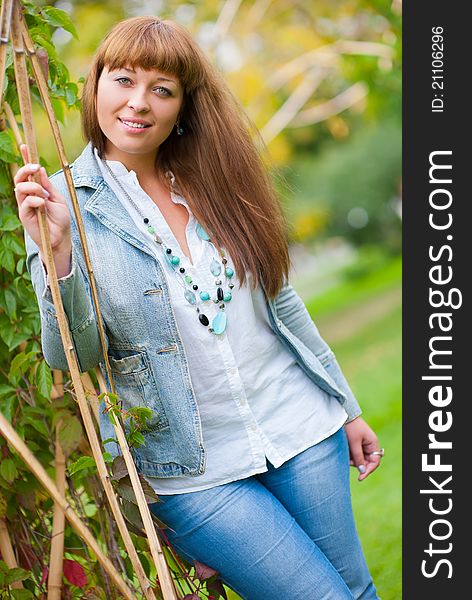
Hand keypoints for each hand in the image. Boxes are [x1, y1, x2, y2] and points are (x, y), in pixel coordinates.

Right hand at [14, 144, 70, 260]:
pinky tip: (42, 204)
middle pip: (20, 178)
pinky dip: (35, 200)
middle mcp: (29, 196)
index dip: (26, 159)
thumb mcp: (57, 199)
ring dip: (32, 187)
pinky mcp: (24, 215)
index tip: (25, 146)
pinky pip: (25, 203)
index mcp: (37, 190)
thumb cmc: (61, 220)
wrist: (61, 238)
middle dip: (26, 169)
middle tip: (36, 167)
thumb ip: (48, 186)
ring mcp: (25, 205)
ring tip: (43, 193)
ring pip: (20, 188)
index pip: (29, 173)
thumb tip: (41, 169)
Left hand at [344, 416, 381, 480]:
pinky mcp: (355, 443)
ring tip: (344, 454)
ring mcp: (362, 444)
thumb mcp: (354, 443)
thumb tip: (362, 470)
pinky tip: (344, 451)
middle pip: (366, 461)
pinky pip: (354, 453)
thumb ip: (358, 457)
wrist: (342, 414)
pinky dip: (349, 455)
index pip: (374, 462)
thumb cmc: (350, 427)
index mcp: (372, 443)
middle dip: (358, 464)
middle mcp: (369, 444)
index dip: (368, 470)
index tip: (360, 477)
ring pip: (359, 458)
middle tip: (348, 461)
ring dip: (352, 459)